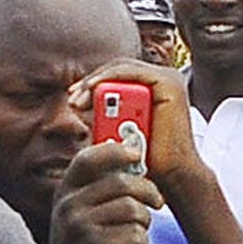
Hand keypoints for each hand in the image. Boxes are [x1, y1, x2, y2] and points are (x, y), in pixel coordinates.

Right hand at [48, 139, 165, 243]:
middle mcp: (69, 206)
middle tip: (156, 202)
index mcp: (65, 192)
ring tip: (140, 232)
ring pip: (132, 208)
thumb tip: (134, 161)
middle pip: (122, 183)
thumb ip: (96, 189)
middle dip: (147, 192)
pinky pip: (134, 233)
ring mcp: (80, 227)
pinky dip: (141, 242)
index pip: (89, 159)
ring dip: (145, 221)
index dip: (115, 151)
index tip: (136, 154)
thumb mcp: (77, 214)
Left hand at [68, 61, 213, 207]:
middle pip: (117, 71)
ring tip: (77, 100)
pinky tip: (91, 89)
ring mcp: (166, 79)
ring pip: (120, 69)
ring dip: (95, 82)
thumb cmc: (144, 157)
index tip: (73, 100)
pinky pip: (130, 72)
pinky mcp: (167, 82)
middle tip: (72, 99)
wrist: (170, 174)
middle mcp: (161, 80)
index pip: (117, 77)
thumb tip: (77, 104)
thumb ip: (103, 115)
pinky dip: (107, 78)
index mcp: (152, 89)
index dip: (92, 84)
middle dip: (90, 83)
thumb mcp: (117, 131)